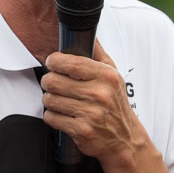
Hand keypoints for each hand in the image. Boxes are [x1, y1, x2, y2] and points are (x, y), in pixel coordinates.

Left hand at [39, 41, 140, 165]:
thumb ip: (98, 54)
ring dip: (50, 100)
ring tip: (60, 101)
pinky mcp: (81, 130)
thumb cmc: (115, 105)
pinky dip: (52, 116)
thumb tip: (88, 32)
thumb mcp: (113, 76)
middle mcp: (99, 94)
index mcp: (107, 76)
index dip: (54, 61)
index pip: (69, 62)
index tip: (53, 63)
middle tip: (54, 85)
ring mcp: (90, 113)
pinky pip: (51, 117)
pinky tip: (63, 115)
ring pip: (49, 99)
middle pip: (53, 80)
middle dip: (49, 82)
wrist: (125, 140)